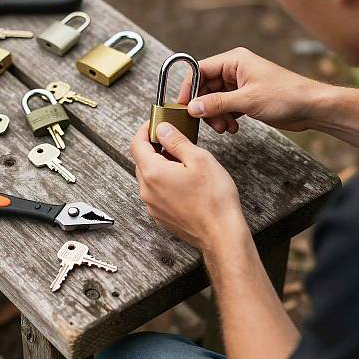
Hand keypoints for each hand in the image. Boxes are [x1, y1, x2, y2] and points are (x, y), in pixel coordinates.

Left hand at [130, 121, 249, 251]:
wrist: (221, 234)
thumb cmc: (214, 199)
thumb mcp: (198, 159)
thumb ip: (176, 141)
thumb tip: (162, 129)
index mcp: (153, 173)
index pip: (136, 144)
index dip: (145, 129)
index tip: (155, 123)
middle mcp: (147, 191)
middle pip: (141, 160)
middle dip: (154, 146)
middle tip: (173, 138)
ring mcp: (153, 205)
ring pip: (149, 176)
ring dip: (160, 163)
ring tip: (182, 159)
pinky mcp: (161, 216)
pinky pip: (155, 191)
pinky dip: (164, 180)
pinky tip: (183, 179)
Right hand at [179, 47, 329, 133]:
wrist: (312, 107)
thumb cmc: (285, 96)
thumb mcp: (247, 100)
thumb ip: (217, 104)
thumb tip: (192, 108)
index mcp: (234, 61)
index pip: (200, 70)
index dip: (189, 88)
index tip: (184, 106)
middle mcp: (235, 70)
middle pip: (206, 87)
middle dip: (205, 107)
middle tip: (209, 123)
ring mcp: (241, 84)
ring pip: (215, 100)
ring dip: (216, 115)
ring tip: (225, 127)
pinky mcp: (247, 98)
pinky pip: (226, 107)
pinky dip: (226, 117)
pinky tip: (233, 127)